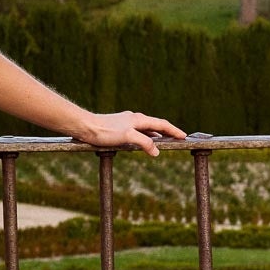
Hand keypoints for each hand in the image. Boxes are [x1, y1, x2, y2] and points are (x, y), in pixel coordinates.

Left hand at [72, 110, 188, 156]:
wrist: (85, 127)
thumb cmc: (105, 131)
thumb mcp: (127, 137)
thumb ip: (144, 143)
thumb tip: (156, 151)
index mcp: (139, 119)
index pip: (162, 124)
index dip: (174, 130)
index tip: (184, 136)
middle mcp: (134, 119)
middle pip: (155, 125)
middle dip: (167, 132)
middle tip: (176, 139)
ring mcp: (126, 122)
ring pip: (145, 129)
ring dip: (155, 135)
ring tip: (162, 143)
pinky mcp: (118, 128)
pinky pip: (136, 132)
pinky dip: (144, 137)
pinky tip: (141, 143)